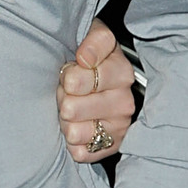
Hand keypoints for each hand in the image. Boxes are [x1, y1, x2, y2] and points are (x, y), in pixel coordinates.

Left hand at [58, 18, 136, 162]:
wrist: (97, 83)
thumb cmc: (89, 58)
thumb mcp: (93, 36)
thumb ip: (93, 40)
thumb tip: (85, 58)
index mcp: (120, 71)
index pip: (79, 78)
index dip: (67, 76)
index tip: (70, 69)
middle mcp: (125, 101)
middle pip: (71, 108)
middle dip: (62, 99)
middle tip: (67, 92)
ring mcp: (119, 127)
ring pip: (74, 132)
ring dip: (65, 122)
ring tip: (70, 110)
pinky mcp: (111, 147)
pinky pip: (80, 152)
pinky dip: (72, 143)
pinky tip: (76, 128)